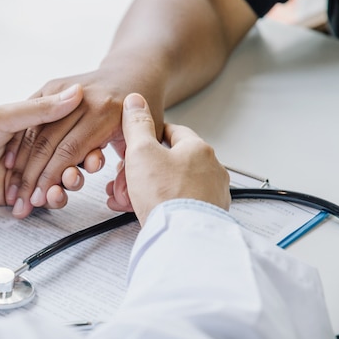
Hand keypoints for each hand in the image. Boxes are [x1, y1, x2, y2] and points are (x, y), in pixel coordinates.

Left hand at [0, 86, 85, 209]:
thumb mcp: (1, 117)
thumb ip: (39, 111)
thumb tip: (75, 94)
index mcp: (27, 124)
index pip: (63, 132)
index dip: (82, 142)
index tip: (96, 148)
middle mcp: (28, 148)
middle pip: (64, 159)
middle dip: (76, 166)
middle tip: (83, 170)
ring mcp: (23, 172)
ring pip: (55, 180)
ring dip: (65, 185)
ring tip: (64, 187)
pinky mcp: (15, 194)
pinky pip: (39, 199)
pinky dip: (49, 200)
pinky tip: (50, 199)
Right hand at [3, 68, 165, 218]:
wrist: (134, 70)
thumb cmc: (141, 110)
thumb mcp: (146, 139)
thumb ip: (131, 170)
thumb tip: (119, 196)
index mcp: (106, 113)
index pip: (70, 150)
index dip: (52, 177)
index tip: (40, 199)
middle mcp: (83, 99)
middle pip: (48, 143)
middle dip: (32, 176)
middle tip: (21, 200)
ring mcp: (66, 89)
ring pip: (35, 131)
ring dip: (21, 163)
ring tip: (12, 188)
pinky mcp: (53, 85)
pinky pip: (30, 116)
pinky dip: (19, 141)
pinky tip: (10, 163)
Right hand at [108, 93, 229, 224]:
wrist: (182, 237)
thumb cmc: (166, 195)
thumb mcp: (141, 152)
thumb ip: (137, 125)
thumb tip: (135, 102)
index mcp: (198, 148)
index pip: (173, 132)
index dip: (151, 135)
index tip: (140, 141)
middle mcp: (210, 169)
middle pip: (171, 162)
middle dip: (144, 169)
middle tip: (127, 176)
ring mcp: (211, 194)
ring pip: (173, 185)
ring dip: (149, 188)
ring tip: (128, 197)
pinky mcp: (206, 215)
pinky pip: (179, 204)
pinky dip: (161, 205)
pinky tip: (144, 211)